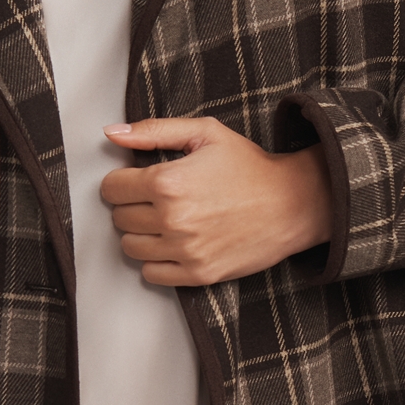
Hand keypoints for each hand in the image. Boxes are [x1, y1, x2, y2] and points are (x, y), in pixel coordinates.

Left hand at [100, 117, 330, 284]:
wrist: (293, 203)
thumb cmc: (250, 167)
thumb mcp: (205, 134)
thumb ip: (153, 131)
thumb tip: (112, 134)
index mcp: (168, 181)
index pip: (111, 189)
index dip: (122, 181)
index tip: (137, 180)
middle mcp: (172, 218)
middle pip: (119, 218)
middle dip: (132, 206)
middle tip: (157, 198)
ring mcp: (185, 250)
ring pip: (130, 247)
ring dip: (141, 234)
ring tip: (165, 220)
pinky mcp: (198, 273)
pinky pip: (151, 274)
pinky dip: (156, 260)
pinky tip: (173, 243)